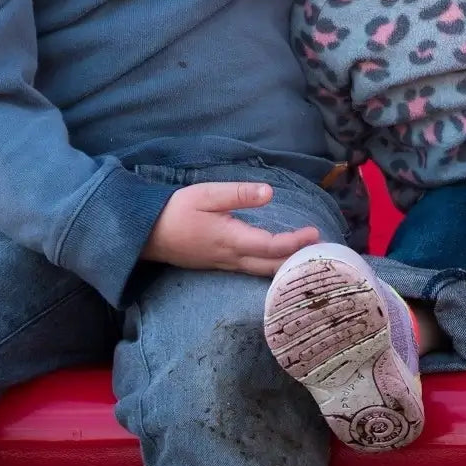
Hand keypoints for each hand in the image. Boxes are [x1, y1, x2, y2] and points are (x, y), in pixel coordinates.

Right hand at [141, 182, 319, 276]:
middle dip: (297, 259)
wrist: (143, 234)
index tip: (315, 234)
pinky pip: (250, 270)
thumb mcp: (207, 195)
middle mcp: (230, 258)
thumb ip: (239, 194)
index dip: (295, 242)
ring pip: (261, 271)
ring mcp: (223, 265)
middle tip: (322, 251)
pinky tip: (278, 262)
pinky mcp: (218, 265)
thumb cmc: (175, 211)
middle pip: (270, 266)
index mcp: (230, 240)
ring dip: (285, 266)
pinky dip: (270, 268)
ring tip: (306, 257)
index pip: (271, 246)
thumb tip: (269, 193)